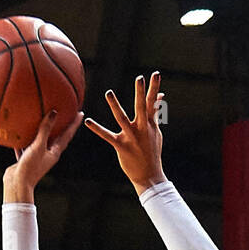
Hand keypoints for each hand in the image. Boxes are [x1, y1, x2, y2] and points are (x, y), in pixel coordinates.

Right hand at [3, 108, 84, 202]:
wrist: (17, 185)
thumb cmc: (31, 167)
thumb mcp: (39, 146)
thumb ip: (45, 129)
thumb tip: (54, 112)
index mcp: (55, 153)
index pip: (67, 135)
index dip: (74, 124)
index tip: (81, 113)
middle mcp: (48, 154)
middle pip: (57, 137)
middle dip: (61, 125)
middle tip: (66, 113)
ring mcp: (37, 157)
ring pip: (41, 140)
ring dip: (43, 130)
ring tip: (43, 118)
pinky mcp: (26, 159)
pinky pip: (26, 145)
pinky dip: (24, 137)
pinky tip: (20, 130)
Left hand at [84, 72, 166, 193]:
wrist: (150, 175)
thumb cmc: (152, 151)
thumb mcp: (156, 131)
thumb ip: (155, 113)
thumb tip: (160, 96)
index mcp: (150, 124)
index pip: (153, 103)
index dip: (154, 88)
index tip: (155, 74)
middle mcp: (142, 129)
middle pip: (141, 107)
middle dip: (141, 93)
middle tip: (139, 78)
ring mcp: (132, 137)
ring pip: (122, 118)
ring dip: (115, 105)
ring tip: (109, 92)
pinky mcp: (122, 146)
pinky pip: (107, 136)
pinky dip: (97, 128)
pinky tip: (88, 121)